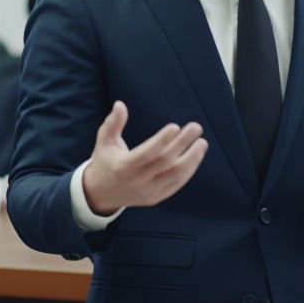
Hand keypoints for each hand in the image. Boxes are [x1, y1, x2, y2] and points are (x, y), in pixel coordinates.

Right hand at [80, 101, 207, 216]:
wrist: (101, 194)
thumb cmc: (104, 162)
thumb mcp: (104, 141)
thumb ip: (113, 123)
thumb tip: (120, 104)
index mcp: (123, 167)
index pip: (146, 153)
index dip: (161, 140)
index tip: (175, 126)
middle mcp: (137, 181)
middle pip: (165, 162)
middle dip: (183, 144)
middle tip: (196, 127)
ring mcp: (148, 192)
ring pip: (175, 175)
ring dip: (192, 158)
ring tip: (202, 143)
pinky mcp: (156, 198)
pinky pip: (176, 185)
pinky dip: (189, 171)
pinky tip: (196, 157)